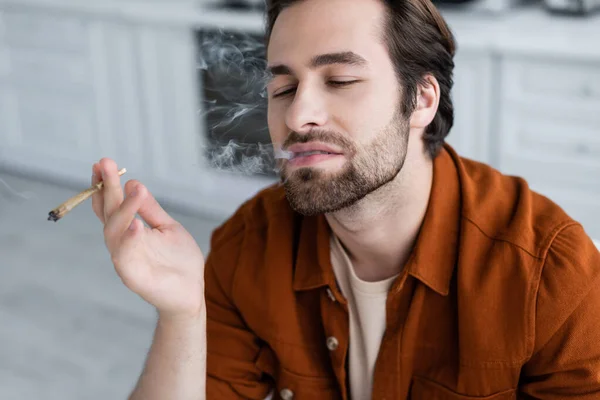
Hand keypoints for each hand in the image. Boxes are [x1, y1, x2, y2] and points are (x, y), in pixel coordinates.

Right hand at [92, 158, 204, 318]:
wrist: (192, 292)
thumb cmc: (179, 261)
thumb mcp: (168, 227)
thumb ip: (151, 209)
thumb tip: (134, 183)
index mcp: (130, 230)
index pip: (112, 204)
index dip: (105, 184)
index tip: (102, 163)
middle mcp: (123, 243)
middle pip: (109, 213)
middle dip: (106, 188)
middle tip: (105, 163)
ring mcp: (126, 259)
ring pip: (114, 232)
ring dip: (122, 210)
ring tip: (131, 190)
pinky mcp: (133, 276)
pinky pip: (125, 257)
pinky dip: (128, 240)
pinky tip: (135, 224)